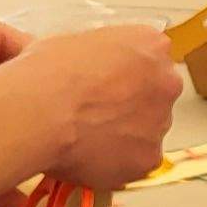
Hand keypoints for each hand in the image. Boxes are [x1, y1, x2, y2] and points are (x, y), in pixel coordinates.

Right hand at [0, 21, 184, 191]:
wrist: (39, 112)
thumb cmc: (47, 73)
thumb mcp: (70, 43)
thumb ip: (95, 54)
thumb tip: (77, 65)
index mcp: (151, 46)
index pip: (149, 61)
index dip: (123, 75)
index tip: (104, 85)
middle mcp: (166, 81)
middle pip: (154, 96)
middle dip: (130, 106)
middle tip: (95, 114)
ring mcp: (161, 122)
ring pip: (146, 131)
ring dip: (124, 135)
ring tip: (84, 137)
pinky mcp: (149, 157)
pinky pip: (136, 162)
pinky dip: (116, 163)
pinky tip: (87, 157)